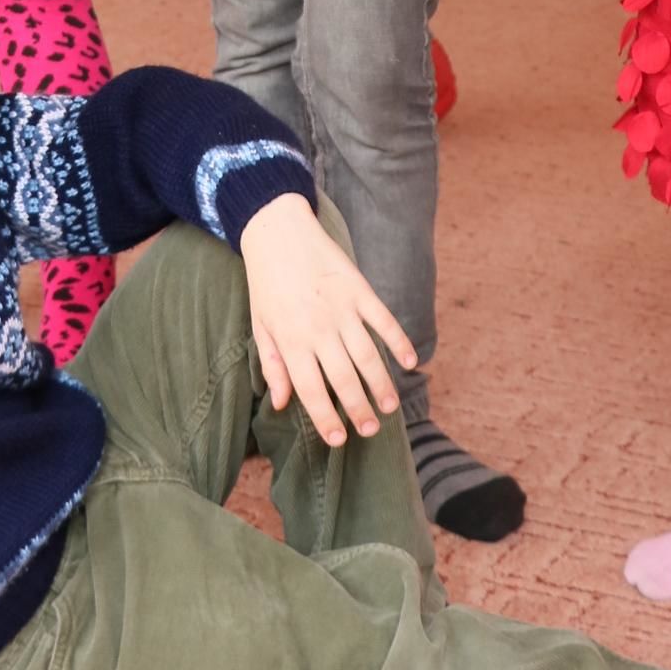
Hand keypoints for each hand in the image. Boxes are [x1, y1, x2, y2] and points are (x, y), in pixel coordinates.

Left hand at [239, 197, 417, 447]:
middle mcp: (318, 329)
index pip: (312, 391)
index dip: (326, 419)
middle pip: (344, 379)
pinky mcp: (359, 289)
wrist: (277, 230)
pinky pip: (384, 320)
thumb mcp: (260, 325)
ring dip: (382, 384)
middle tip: (370, 429)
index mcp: (290, 340)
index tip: (339, 439)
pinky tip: (410, 361)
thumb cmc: (266, 283)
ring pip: (367, 356)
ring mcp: (341, 309)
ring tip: (390, 407)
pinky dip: (399, 341)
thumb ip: (272, 365)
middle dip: (359, 409)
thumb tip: (282, 403)